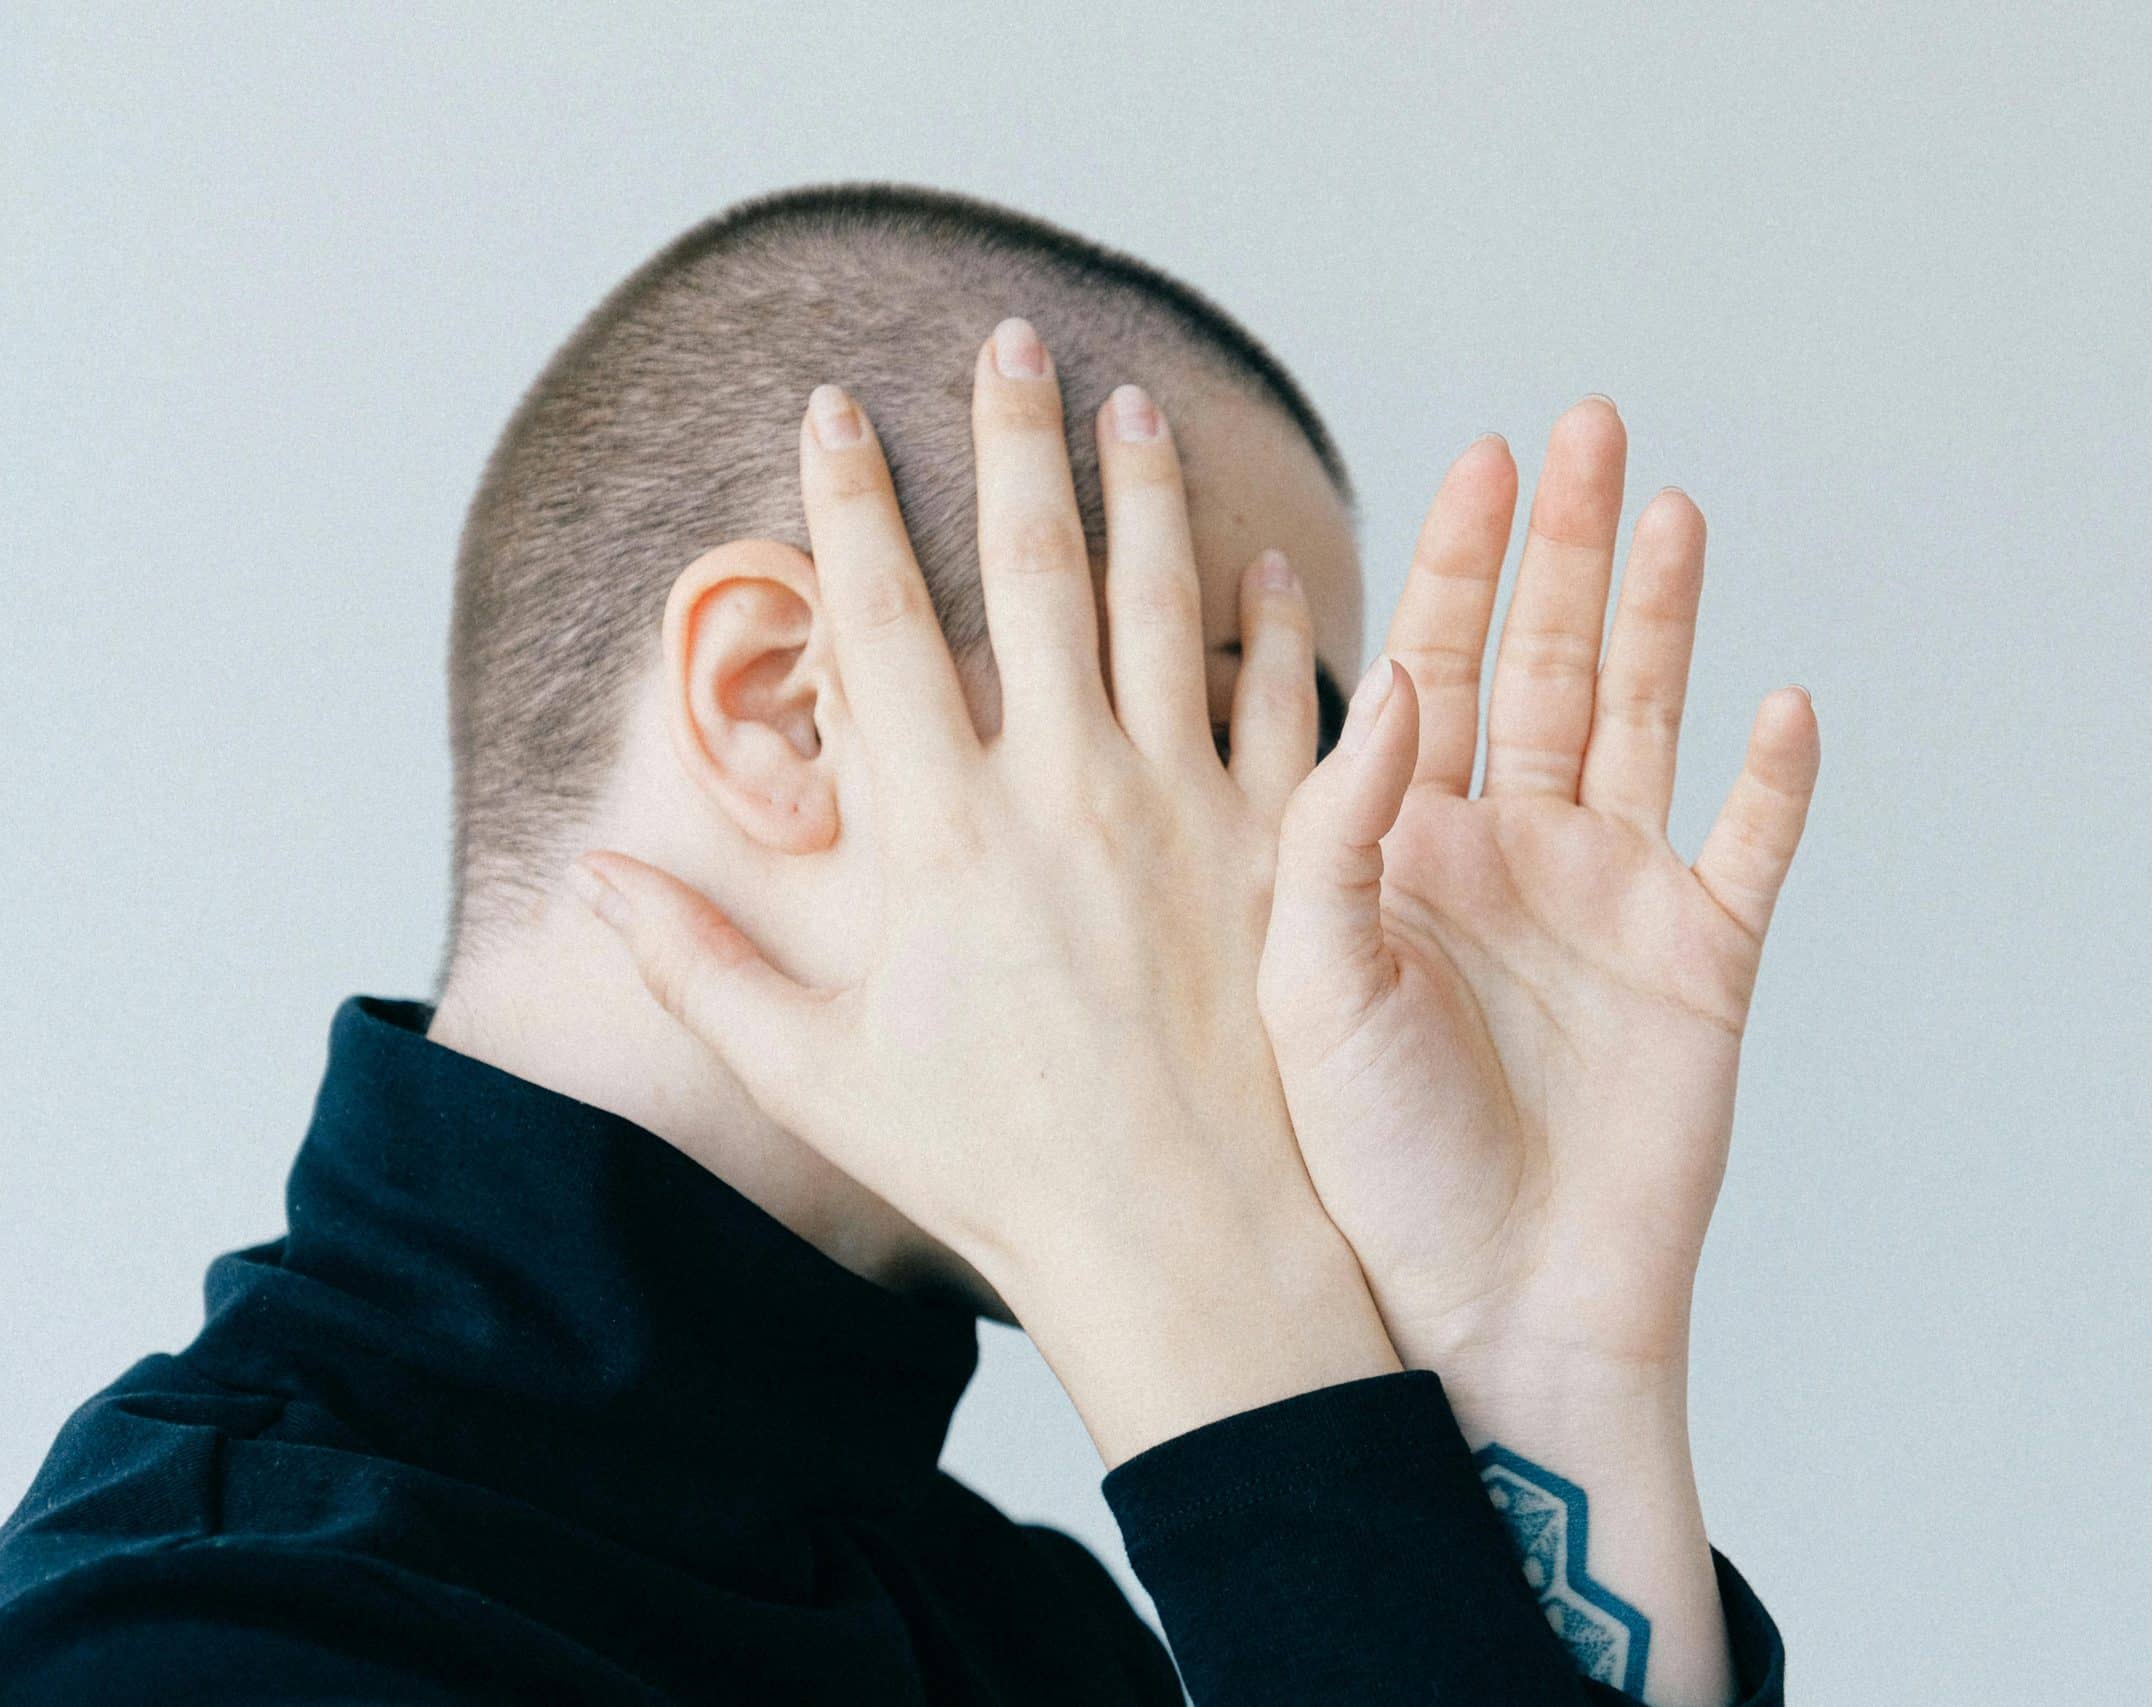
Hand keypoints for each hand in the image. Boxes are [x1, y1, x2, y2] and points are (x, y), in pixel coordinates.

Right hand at [574, 322, 1394, 1463]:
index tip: (833, 408)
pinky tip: (1271, 565)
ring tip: (1133, 405)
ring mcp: (1186, 814)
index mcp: (943, 833)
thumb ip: (702, 965)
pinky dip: (1278, 628)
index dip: (850, 502)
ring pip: (1165, 609)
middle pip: (1032, 571)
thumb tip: (601, 873)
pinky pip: (1285, 708)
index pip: (884, 620)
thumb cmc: (997, 1170)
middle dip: (1011, 441)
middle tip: (1008, 340)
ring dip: (1145, 495)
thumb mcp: (819, 1075)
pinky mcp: (1282, 855)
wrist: (1182, 1244)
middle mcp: (1066, 794)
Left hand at [1257, 400, 1817, 1703]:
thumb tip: (1395, 675)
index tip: (1477, 454)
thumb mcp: (1312, 986)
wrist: (1488, 1309)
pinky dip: (1776, 781)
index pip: (1432, 663)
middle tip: (1584, 424)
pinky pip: (1751, 848)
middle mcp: (1510, 851)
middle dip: (1561, 545)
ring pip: (1647, 722)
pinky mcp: (1703, 964)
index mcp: (1404, 845)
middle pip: (1547, 660)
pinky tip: (1784, 705)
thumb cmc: (1370, 1168)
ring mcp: (1613, 901)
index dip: (1455, 559)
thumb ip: (1342, 825)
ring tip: (1669, 507)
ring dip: (1664, 618)